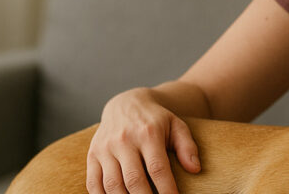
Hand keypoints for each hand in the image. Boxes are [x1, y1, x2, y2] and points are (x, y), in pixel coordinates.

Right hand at [86, 88, 200, 193]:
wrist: (126, 104)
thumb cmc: (155, 120)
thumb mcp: (177, 126)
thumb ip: (187, 147)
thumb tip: (195, 169)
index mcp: (148, 133)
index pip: (158, 168)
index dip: (166, 190)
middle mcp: (124, 140)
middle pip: (134, 180)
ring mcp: (105, 148)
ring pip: (112, 184)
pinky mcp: (93, 154)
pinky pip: (93, 182)